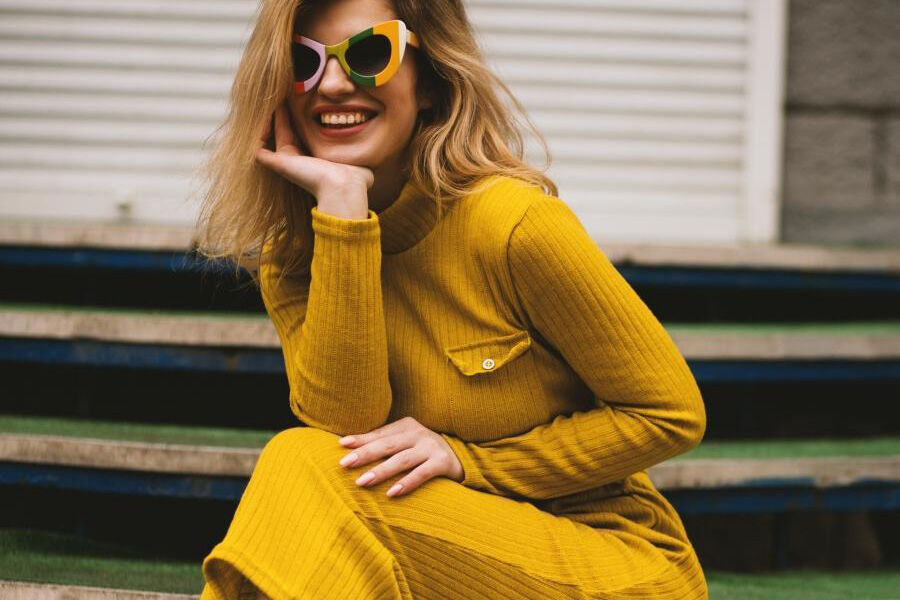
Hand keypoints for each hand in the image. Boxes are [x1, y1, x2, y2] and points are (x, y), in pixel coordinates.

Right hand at [255, 101, 373, 218]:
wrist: (344, 185)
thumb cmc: (355, 177)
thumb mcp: (359, 163)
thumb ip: (360, 160)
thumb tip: (369, 168)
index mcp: (315, 160)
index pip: (303, 135)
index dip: (300, 117)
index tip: (302, 98)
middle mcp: (299, 161)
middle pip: (284, 131)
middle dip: (283, 112)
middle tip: (284, 91)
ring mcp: (286, 163)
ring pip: (270, 136)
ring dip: (270, 117)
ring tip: (271, 96)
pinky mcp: (279, 164)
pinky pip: (259, 149)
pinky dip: (256, 135)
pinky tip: (257, 116)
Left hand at [337, 416, 464, 497]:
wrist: (462, 459)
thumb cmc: (425, 452)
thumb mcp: (406, 444)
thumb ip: (386, 443)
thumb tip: (349, 447)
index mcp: (407, 425)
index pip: (380, 434)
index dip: (361, 439)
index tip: (341, 445)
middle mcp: (419, 433)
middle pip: (387, 444)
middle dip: (365, 454)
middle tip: (344, 464)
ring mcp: (431, 447)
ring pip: (401, 460)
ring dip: (381, 471)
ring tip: (362, 481)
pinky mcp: (442, 462)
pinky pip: (422, 474)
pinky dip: (406, 483)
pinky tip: (391, 493)